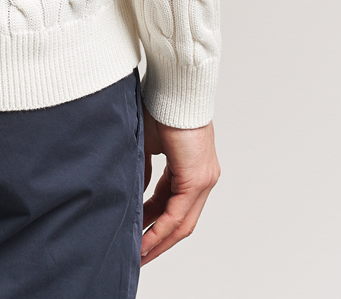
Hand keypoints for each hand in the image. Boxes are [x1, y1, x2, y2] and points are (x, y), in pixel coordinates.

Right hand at [140, 105, 220, 264]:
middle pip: (182, 221)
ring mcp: (204, 179)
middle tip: (138, 254)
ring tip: (139, 254)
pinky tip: (144, 240)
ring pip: (182, 222)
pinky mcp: (197, 178)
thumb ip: (144, 168)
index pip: (174, 205)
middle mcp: (203, 178)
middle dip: (158, 240)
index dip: (155, 222)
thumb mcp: (147, 143)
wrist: (175, 86)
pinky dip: (160, 229)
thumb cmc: (160, 104)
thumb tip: (136, 188)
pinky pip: (178, 214)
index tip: (137, 234)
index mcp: (192, 168)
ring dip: (159, 240)